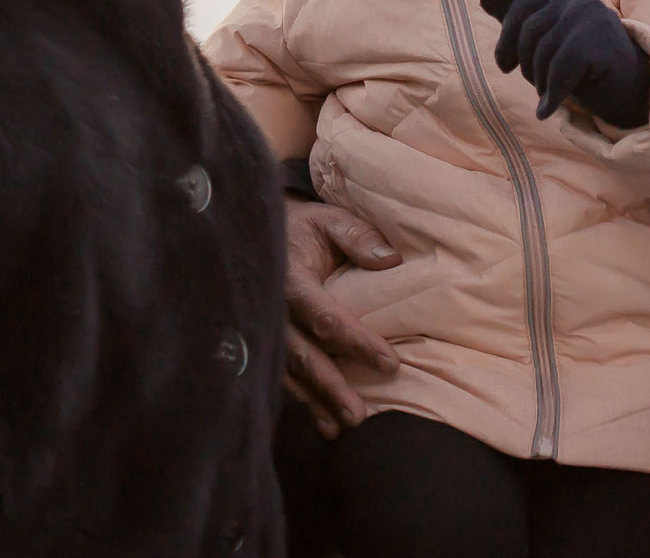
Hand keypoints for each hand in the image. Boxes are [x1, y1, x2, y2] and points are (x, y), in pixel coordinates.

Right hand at [283, 197, 400, 438]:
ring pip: (288, 373)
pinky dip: (299, 401)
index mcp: (290, 279)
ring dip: (314, 402)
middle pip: (302, 355)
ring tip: (340, 429)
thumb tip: (390, 260)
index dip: (357, 342)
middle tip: (358, 416)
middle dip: (331, 387)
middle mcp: (271, 309)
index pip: (325, 317)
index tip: (390, 363)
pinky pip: (277, 376)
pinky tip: (320, 424)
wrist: (259, 233)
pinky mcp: (259, 342)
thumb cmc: (304, 229)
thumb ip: (358, 236)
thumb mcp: (329, 220)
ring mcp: (262, 329)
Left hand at [484, 0, 649, 128]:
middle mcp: (577, 1)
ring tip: (549, 95)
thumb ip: (520, 24)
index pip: (522, 6)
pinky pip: (561, 71)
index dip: (507, 38)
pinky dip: (551, 95)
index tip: (506, 66)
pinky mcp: (602, 43)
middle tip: (537, 86)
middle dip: (527, 66)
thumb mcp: (550, 42)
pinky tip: (548, 110)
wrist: (633, 88)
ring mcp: (592, 19)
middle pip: (531, 33)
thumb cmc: (584, 67)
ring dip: (540, 83)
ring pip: (544, 53)